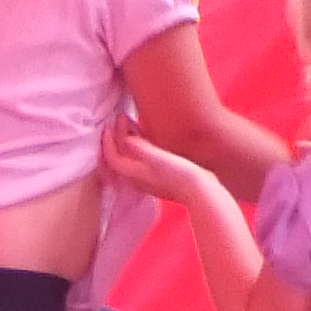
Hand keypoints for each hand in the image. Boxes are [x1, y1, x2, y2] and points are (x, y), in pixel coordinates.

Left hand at [101, 122, 222, 210]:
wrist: (202, 192)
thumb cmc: (182, 175)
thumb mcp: (160, 159)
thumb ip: (141, 148)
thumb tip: (125, 138)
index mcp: (134, 174)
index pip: (112, 157)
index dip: (108, 139)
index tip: (111, 122)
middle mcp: (137, 178)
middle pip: (119, 157)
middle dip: (116, 138)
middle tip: (121, 118)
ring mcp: (148, 178)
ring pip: (129, 158)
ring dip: (126, 140)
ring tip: (131, 123)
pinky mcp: (158, 176)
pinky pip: (140, 159)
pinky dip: (138, 146)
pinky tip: (147, 137)